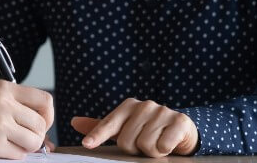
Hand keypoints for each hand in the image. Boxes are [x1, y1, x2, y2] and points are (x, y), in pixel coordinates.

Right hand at [0, 80, 53, 158]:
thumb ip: (13, 106)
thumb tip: (42, 129)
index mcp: (4, 88)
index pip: (45, 100)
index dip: (47, 115)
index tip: (39, 123)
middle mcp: (4, 103)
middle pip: (42, 123)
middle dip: (37, 135)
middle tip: (25, 139)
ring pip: (34, 141)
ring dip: (27, 147)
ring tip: (12, 145)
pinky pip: (19, 155)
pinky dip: (14, 156)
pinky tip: (0, 150)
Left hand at [71, 98, 198, 157]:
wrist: (182, 129)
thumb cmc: (149, 130)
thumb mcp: (125, 127)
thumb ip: (101, 126)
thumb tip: (75, 122)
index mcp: (128, 106)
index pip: (109, 124)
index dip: (97, 136)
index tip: (87, 144)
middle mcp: (144, 105)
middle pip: (126, 141)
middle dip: (135, 149)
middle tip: (145, 143)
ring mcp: (162, 111)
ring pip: (145, 146)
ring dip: (151, 151)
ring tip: (158, 142)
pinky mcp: (179, 121)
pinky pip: (163, 145)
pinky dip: (165, 149)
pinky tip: (169, 142)